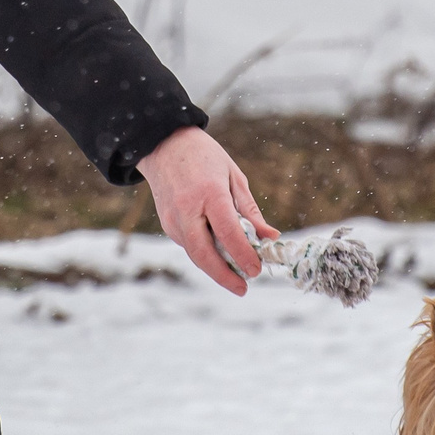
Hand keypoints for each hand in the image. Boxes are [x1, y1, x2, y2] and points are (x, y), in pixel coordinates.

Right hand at [138, 127, 275, 296]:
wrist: (164, 145)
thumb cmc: (205, 158)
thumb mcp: (234, 176)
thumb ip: (250, 211)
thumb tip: (271, 237)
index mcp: (209, 193)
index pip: (227, 232)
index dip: (243, 255)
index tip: (256, 270)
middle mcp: (187, 209)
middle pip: (204, 253)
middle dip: (224, 276)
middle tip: (243, 288)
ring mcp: (173, 219)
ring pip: (195, 254)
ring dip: (216, 269)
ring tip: (237, 277)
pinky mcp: (167, 224)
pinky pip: (189, 245)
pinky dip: (206, 254)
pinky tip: (220, 256)